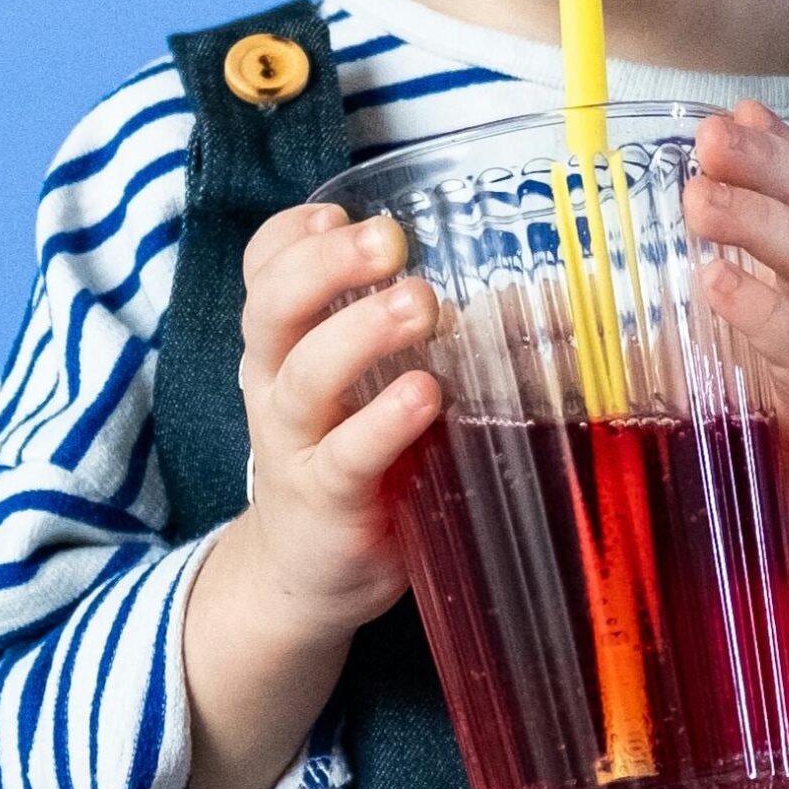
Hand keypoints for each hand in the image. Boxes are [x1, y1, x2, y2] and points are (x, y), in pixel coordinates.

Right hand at [225, 200, 443, 645]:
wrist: (305, 574)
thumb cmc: (350, 457)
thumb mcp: (367, 388)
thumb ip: (424, 338)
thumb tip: (524, 291)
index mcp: (284, 344)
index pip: (263, 270)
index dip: (293, 235)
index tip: (342, 214)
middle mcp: (275, 385)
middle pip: (272, 307)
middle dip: (326, 264)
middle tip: (389, 241)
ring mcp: (295, 446)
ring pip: (304, 377)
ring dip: (360, 334)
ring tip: (419, 305)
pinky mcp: (326, 501)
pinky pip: (346, 456)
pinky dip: (382, 423)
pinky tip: (422, 395)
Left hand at [683, 101, 788, 585]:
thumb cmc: (775, 433)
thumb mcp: (730, 353)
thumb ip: (698, 303)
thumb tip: (620, 260)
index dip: (777, 150)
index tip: (735, 110)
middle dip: (766, 165)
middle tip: (712, 135)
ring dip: (758, 223)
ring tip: (702, 198)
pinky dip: (761, 310)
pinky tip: (718, 283)